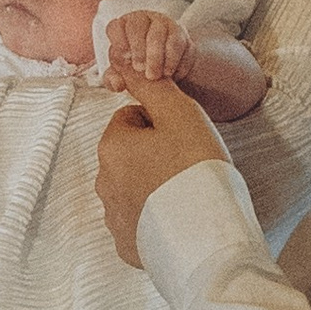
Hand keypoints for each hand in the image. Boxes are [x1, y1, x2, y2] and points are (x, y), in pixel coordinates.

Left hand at [94, 79, 224, 265]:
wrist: (206, 236)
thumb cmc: (196, 170)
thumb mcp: (180, 114)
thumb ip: (152, 87)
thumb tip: (128, 65)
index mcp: (112, 146)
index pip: (130, 118)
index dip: (160, 123)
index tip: (183, 136)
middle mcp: (104, 181)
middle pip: (129, 154)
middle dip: (153, 154)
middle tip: (187, 164)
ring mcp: (113, 216)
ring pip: (132, 188)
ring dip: (153, 185)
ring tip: (184, 193)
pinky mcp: (127, 244)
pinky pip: (138, 222)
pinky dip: (154, 217)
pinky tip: (177, 217)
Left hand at [104, 9, 194, 91]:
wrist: (169, 69)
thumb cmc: (141, 68)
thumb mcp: (125, 75)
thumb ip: (115, 80)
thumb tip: (116, 84)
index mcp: (122, 27)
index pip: (115, 27)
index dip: (118, 42)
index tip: (124, 59)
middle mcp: (141, 19)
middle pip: (136, 26)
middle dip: (137, 49)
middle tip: (139, 69)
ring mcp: (162, 23)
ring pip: (157, 33)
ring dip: (155, 56)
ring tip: (153, 76)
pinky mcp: (179, 32)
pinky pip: (175, 42)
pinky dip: (171, 59)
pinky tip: (167, 73)